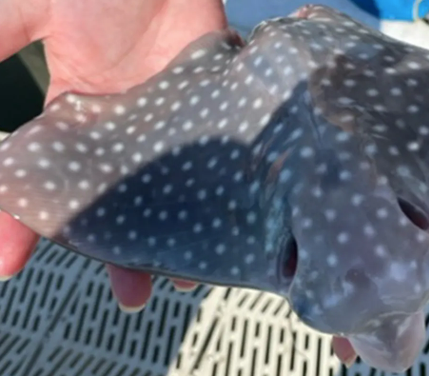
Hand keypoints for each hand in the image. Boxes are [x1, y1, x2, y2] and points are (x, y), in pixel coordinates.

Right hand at [0, 0, 228, 310]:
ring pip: (173, 191)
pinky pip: (218, 158)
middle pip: (120, 202)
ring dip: (177, 236)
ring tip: (181, 279)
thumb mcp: (22, 11)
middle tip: (130, 298)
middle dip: (119, 250)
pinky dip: (221, 194)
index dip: (18, 223)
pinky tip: (224, 230)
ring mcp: (171, 118)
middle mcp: (122, 125)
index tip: (8, 265)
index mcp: (71, 110)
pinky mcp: (213, 101)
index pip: (40, 181)